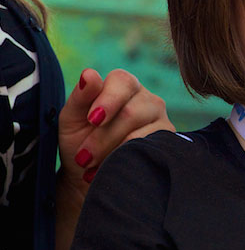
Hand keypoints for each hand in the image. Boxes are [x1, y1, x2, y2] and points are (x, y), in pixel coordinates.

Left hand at [58, 68, 174, 188]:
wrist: (90, 175)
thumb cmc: (79, 141)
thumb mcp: (72, 119)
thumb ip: (80, 97)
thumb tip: (89, 74)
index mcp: (124, 86)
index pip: (123, 82)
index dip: (108, 100)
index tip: (92, 120)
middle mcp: (148, 99)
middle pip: (130, 113)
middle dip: (102, 138)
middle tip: (83, 158)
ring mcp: (161, 121)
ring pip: (140, 136)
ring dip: (111, 154)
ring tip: (91, 167)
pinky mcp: (168, 144)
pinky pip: (149, 152)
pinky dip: (125, 163)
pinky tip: (110, 171)